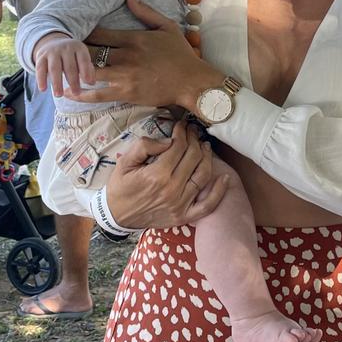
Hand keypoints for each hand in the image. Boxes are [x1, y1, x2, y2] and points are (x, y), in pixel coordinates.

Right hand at [33, 34, 93, 96]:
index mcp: (79, 48)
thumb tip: (91, 83)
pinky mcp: (41, 56)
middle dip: (73, 81)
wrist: (53, 43)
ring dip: (57, 82)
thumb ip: (88, 70)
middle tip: (76, 93)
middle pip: (69, 66)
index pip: (83, 60)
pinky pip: (40, 69)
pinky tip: (43, 89)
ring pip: (54, 68)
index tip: (89, 83)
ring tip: (59, 95)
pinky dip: (41, 79)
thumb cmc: (72, 56)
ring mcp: (52, 52)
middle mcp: (65, 48)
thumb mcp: (81, 58)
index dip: (86, 71)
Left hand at [71, 0, 223, 109]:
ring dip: (75, 72)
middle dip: (75, 52)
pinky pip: (99, 94)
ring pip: (90, 72)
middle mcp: (126, 56)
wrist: (192, 82)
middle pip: (91, 52)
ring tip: (62, 71)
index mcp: (134, 38)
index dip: (84, 33)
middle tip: (61, 53)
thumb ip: (146, 11)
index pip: (100, 33)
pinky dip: (83, 94)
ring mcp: (125, 76)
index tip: (73, 33)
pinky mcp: (126, 93)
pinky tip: (71, 92)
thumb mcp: (167, 27)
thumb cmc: (181, 54)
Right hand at [104, 124, 229, 228]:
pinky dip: (219, 192)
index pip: (178, 147)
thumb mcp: (124, 161)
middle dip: (194, 140)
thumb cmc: (120, 186)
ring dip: (208, 157)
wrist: (116, 216)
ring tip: (205, 146)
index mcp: (156, 175)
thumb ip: (144, 146)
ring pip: (203, 175)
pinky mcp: (184, 216)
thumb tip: (168, 141)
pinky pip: (207, 206)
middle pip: (193, 157)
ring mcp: (180, 204)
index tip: (182, 125)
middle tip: (193, 132)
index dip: (182, 132)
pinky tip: (225, 177)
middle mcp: (172, 189)